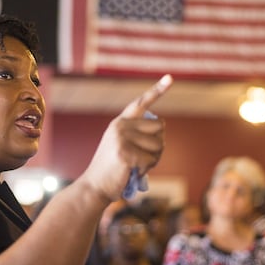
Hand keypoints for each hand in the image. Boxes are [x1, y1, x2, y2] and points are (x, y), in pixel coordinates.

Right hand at [81, 75, 172, 200]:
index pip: (141, 103)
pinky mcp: (125, 153)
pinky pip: (151, 160)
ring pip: (159, 145)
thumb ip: (138, 134)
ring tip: (135, 166)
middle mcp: (120, 126)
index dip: (157, 90)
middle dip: (158, 145)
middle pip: (160, 128)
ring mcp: (122, 138)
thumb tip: (162, 128)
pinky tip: (133, 172)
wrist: (94, 187)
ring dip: (153, 160)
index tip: (170, 78)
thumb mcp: (122, 146)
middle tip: (142, 158)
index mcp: (120, 122)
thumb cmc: (113, 169)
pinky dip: (147, 169)